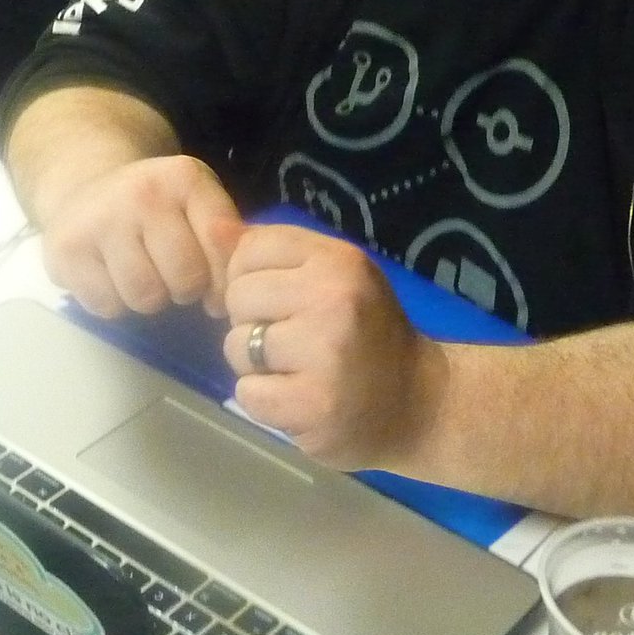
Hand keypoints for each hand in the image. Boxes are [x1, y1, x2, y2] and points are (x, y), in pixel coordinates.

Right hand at [39, 155, 243, 317]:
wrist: (83, 185)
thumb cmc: (154, 206)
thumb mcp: (196, 204)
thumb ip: (224, 239)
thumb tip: (229, 291)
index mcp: (183, 177)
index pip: (221, 246)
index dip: (223, 279)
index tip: (212, 284)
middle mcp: (142, 192)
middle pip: (186, 279)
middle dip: (183, 289)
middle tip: (169, 274)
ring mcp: (100, 219)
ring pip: (145, 297)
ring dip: (147, 298)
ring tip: (139, 273)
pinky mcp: (66, 249)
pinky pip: (107, 306)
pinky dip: (112, 301)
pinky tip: (108, 275)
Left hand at [220, 225, 445, 470]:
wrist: (421, 404)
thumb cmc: (368, 333)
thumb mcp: (333, 277)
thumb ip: (274, 253)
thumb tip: (213, 230)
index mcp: (339, 261)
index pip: (251, 248)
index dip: (250, 276)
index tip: (279, 300)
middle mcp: (334, 299)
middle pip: (238, 296)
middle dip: (251, 321)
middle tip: (291, 340)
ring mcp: (325, 353)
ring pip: (236, 345)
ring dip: (254, 365)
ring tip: (295, 371)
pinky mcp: (314, 404)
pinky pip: (248, 393)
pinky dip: (263, 401)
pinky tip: (296, 399)